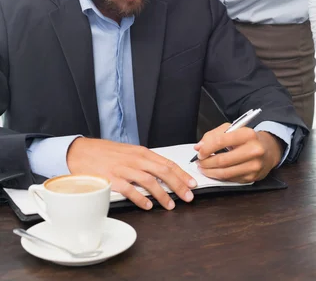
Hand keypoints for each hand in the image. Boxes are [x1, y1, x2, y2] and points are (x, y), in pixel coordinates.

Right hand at [67, 137, 196, 209]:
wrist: (81, 151)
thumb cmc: (105, 152)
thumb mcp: (128, 152)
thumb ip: (144, 161)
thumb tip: (161, 171)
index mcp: (141, 152)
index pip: (167, 163)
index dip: (181, 174)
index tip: (191, 183)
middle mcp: (135, 159)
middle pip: (163, 171)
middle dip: (179, 185)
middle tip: (188, 196)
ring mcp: (124, 169)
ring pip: (150, 181)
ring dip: (163, 194)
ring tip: (171, 205)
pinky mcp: (112, 179)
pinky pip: (130, 190)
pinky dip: (141, 198)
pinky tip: (148, 206)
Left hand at [193, 123, 283, 182]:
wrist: (268, 150)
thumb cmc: (247, 139)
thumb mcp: (232, 129)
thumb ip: (214, 135)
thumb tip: (199, 147)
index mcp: (248, 134)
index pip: (222, 140)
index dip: (207, 147)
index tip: (199, 151)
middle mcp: (254, 150)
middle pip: (223, 160)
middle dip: (207, 162)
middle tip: (199, 161)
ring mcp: (254, 166)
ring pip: (225, 173)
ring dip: (210, 172)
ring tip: (203, 168)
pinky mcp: (252, 177)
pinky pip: (230, 179)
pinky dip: (219, 176)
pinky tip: (214, 172)